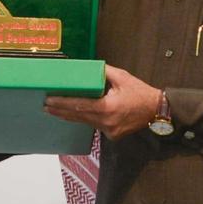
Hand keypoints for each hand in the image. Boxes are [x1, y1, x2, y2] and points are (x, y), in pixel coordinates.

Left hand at [43, 65, 159, 139]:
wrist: (156, 110)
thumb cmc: (140, 93)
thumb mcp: (122, 77)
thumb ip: (103, 72)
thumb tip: (87, 68)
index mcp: (108, 107)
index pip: (80, 106)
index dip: (63, 104)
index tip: (49, 101)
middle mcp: (106, 122)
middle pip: (78, 116)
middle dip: (61, 111)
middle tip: (45, 106)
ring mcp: (109, 131)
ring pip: (85, 122)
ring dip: (69, 116)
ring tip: (54, 111)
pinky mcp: (112, 135)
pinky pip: (94, 126)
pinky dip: (84, 120)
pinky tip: (74, 116)